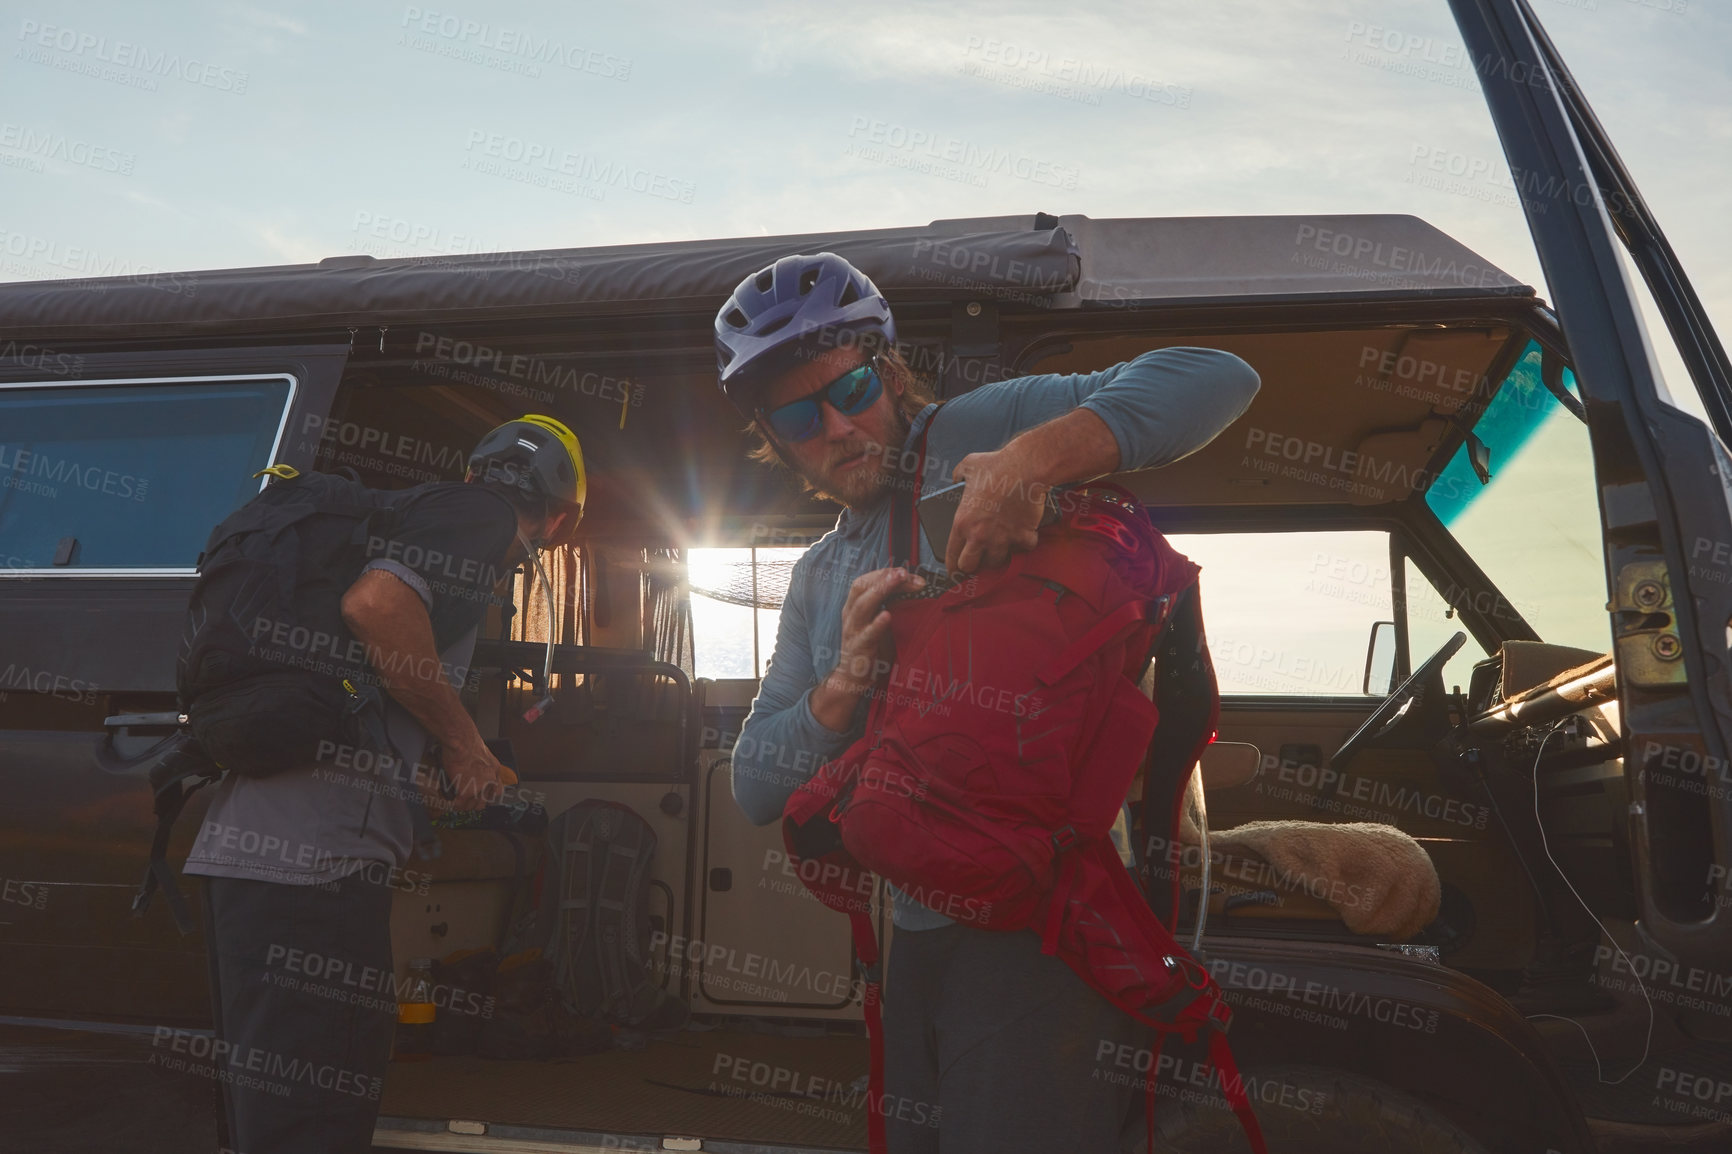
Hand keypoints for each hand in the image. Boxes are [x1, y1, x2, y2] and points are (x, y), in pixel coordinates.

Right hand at [435, 742, 518, 812]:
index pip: (496, 791)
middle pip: (484, 802)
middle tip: (466, 801)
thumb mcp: (483, 753)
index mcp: (495, 770)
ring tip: (457, 801)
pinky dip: (455, 804)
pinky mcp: (466, 791)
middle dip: (474, 803)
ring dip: (464, 805)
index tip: (480, 797)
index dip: (486, 795)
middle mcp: (490, 780)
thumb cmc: (467, 741)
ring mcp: (479, 787)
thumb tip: (473, 771)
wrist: (461, 741)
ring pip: (472, 805)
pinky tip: (452, 801)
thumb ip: (482, 765)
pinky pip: (460, 804)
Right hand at [810, 566, 923, 731]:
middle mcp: (850, 614)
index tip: (907, 573)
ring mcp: (853, 631)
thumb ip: (892, 603)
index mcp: (854, 605)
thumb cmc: (870, 646)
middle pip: (862, 587)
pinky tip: (887, 616)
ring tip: (896, 581)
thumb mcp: (880, 620)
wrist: (852, 678)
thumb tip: (916, 584)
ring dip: (881, 591)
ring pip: (862, 606)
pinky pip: (867, 634)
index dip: (886, 573)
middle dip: (883, 577)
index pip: (867, 580)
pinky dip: (877, 624)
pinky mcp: (858, 649)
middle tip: (903, 572)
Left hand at [946, 448, 1046, 573]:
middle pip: (970, 567)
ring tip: (999, 548)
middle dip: (972, 567)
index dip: (952, 567)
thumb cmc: (997, 465)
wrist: (1026, 467)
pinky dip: (1024, 544)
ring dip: (998, 556)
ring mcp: (1003, 539)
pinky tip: (1023, 535)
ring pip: (997, 562)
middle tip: (976, 562)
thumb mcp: (967, 465)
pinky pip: (1023, 549)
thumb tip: (956, 479)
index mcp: (962, 522)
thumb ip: (958, 475)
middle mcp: (980, 536)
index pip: (951, 555)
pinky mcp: (1023, 536)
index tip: (955, 572)